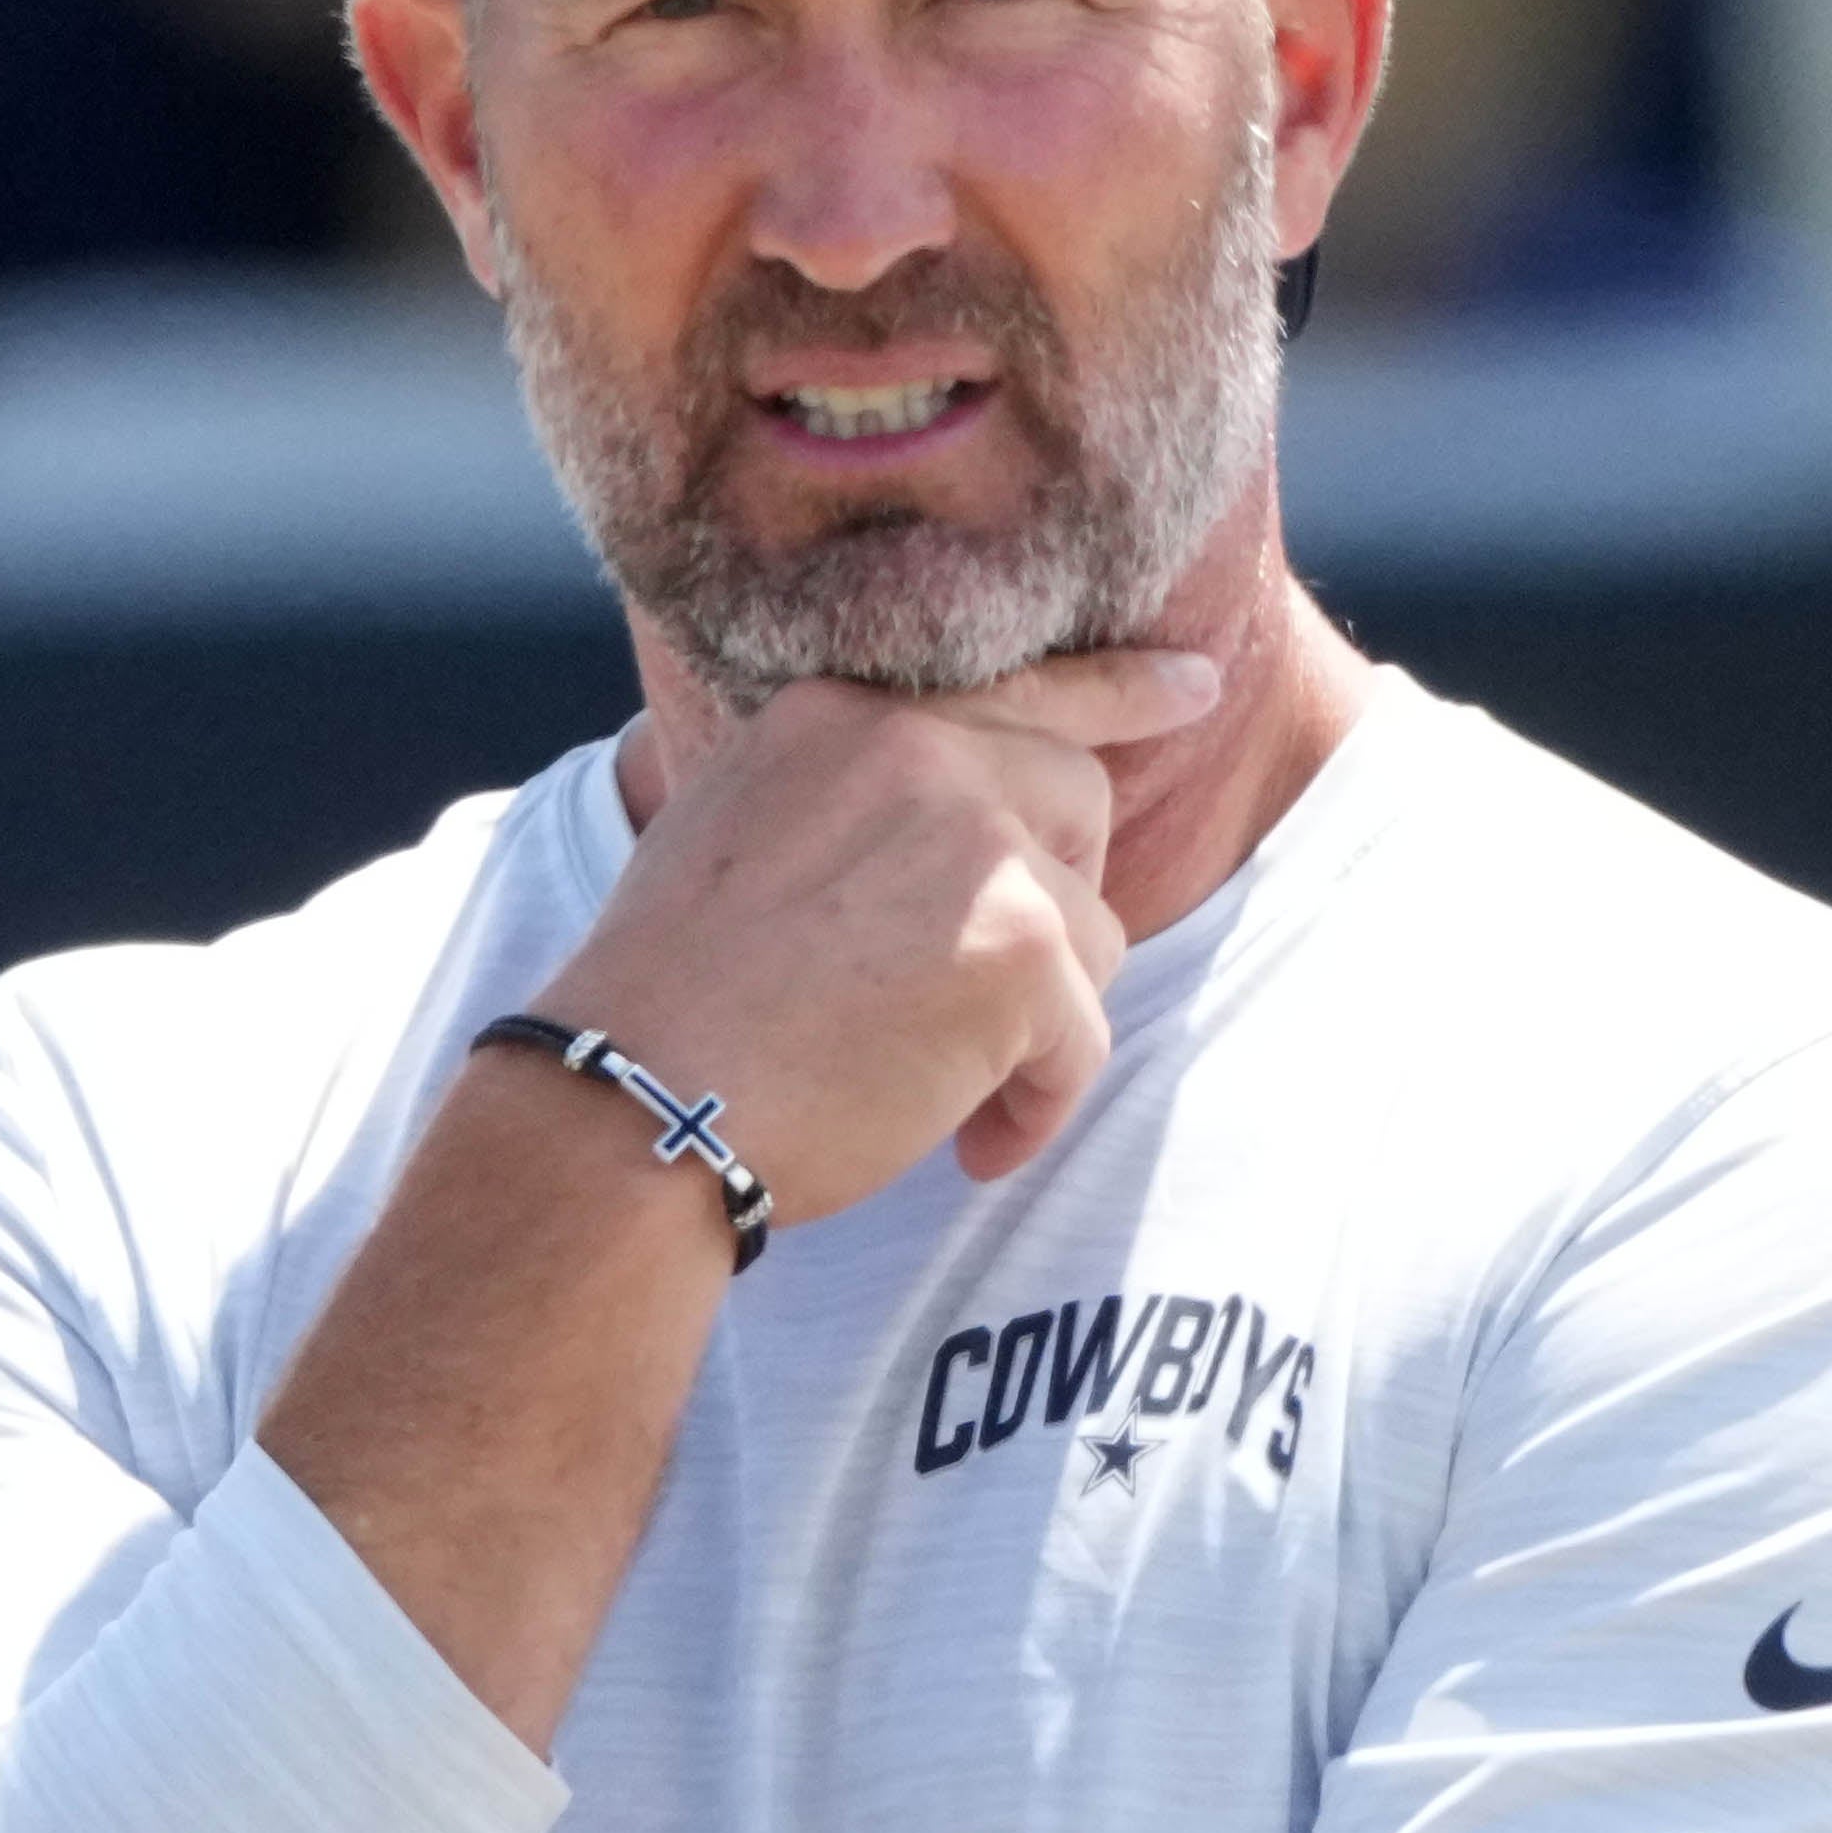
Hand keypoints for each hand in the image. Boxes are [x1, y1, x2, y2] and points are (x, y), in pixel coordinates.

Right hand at [545, 649, 1200, 1218]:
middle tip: (997, 999)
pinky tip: (966, 1148)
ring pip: (1090, 934)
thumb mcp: (738, 843)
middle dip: (1061, 903)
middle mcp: (920, 748)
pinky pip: (1082, 1040)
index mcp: (844, 714)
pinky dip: (1036, 1108)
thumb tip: (967, 855)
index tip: (1196, 686)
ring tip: (941, 1098)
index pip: (1011, 684)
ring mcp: (978, 841)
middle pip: (1076, 800)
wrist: (635, 1099)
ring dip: (1035, 1027)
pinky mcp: (1024, 947)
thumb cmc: (665, 1013)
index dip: (1117, 690)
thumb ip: (850, 813)